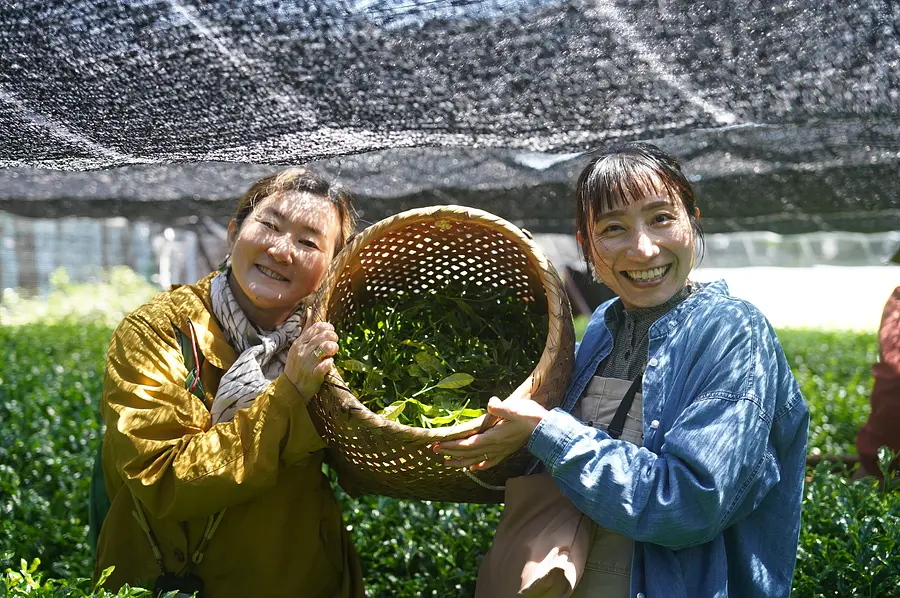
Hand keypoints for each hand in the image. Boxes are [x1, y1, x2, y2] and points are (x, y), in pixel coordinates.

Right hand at [285, 306, 338, 402]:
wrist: (291, 389)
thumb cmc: (297, 367)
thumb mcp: (298, 348)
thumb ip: (307, 333)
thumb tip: (311, 311)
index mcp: (299, 343)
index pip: (315, 329)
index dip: (327, 327)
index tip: (332, 330)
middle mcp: (302, 351)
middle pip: (321, 337)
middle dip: (332, 337)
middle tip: (335, 341)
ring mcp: (307, 363)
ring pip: (323, 348)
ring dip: (332, 347)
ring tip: (334, 350)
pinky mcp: (313, 375)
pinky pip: (324, 366)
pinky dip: (329, 363)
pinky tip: (330, 363)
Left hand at [433, 390, 547, 469]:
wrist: (546, 429)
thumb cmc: (530, 416)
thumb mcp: (515, 408)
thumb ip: (501, 408)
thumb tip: (490, 404)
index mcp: (494, 437)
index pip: (468, 444)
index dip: (453, 446)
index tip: (439, 445)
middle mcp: (495, 447)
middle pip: (468, 453)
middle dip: (451, 452)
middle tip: (435, 451)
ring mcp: (500, 451)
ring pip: (476, 460)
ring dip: (460, 462)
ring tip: (446, 463)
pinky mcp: (505, 451)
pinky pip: (490, 462)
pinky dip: (479, 466)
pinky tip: (473, 469)